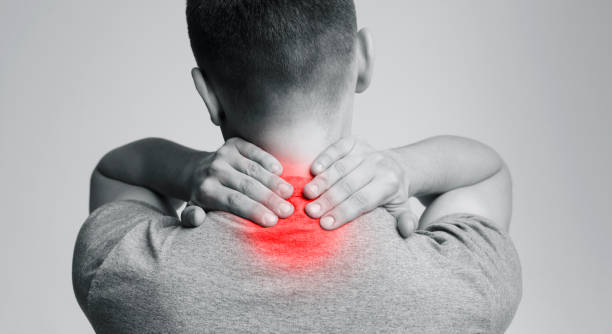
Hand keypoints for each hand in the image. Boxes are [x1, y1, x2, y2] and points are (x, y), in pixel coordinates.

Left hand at [181, 137, 293, 226]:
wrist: (195, 172)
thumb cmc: (203, 200)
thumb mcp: (193, 213)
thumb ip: (191, 219)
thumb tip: (198, 218)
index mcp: (206, 190)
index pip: (234, 201)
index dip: (254, 210)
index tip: (273, 221)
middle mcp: (214, 170)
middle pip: (247, 185)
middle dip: (270, 199)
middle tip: (288, 211)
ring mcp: (224, 154)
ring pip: (254, 169)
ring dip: (274, 182)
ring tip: (290, 193)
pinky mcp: (233, 144)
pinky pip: (255, 151)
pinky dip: (269, 160)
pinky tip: (280, 172)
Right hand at [303, 137, 417, 237]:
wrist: (396, 166)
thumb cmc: (392, 193)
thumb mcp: (402, 209)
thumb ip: (405, 221)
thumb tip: (407, 231)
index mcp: (389, 184)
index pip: (363, 200)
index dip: (344, 212)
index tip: (325, 224)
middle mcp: (378, 165)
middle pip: (349, 184)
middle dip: (329, 199)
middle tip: (310, 212)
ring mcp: (365, 152)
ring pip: (341, 167)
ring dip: (322, 181)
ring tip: (306, 194)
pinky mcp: (355, 142)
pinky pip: (338, 147)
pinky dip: (325, 157)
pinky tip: (313, 170)